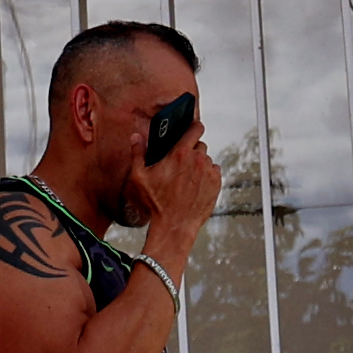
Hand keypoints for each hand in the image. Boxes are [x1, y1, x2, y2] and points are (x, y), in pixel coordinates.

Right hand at [135, 125, 226, 262]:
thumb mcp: (139, 177)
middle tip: (180, 162)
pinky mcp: (216, 185)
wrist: (174, 226)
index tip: (192, 127)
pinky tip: (194, 185)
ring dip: (199, 164)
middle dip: (191, 150)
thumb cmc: (156, 203)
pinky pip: (214, 172)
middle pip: (200, 145)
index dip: (193, 126)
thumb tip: (136, 137)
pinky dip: (207, 175)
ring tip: (186, 177)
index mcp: (180, 153)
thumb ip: (137, 153)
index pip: (195, 128)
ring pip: (207, 160)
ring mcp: (209, 173)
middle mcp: (198, 160)